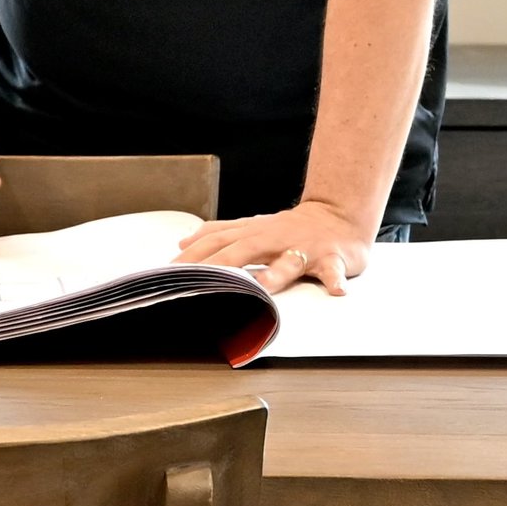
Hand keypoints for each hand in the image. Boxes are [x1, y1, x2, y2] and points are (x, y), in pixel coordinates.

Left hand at [174, 199, 376, 295]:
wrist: (338, 214)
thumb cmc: (291, 227)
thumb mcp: (252, 226)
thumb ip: (219, 233)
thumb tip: (184, 242)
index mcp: (253, 233)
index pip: (216, 243)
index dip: (192, 257)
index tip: (169, 272)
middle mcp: (274, 238)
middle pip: (243, 250)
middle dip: (221, 265)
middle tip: (199, 281)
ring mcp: (304, 248)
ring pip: (288, 261)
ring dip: (277, 273)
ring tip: (264, 286)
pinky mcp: (332, 258)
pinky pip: (334, 270)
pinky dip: (336, 279)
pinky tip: (337, 291)